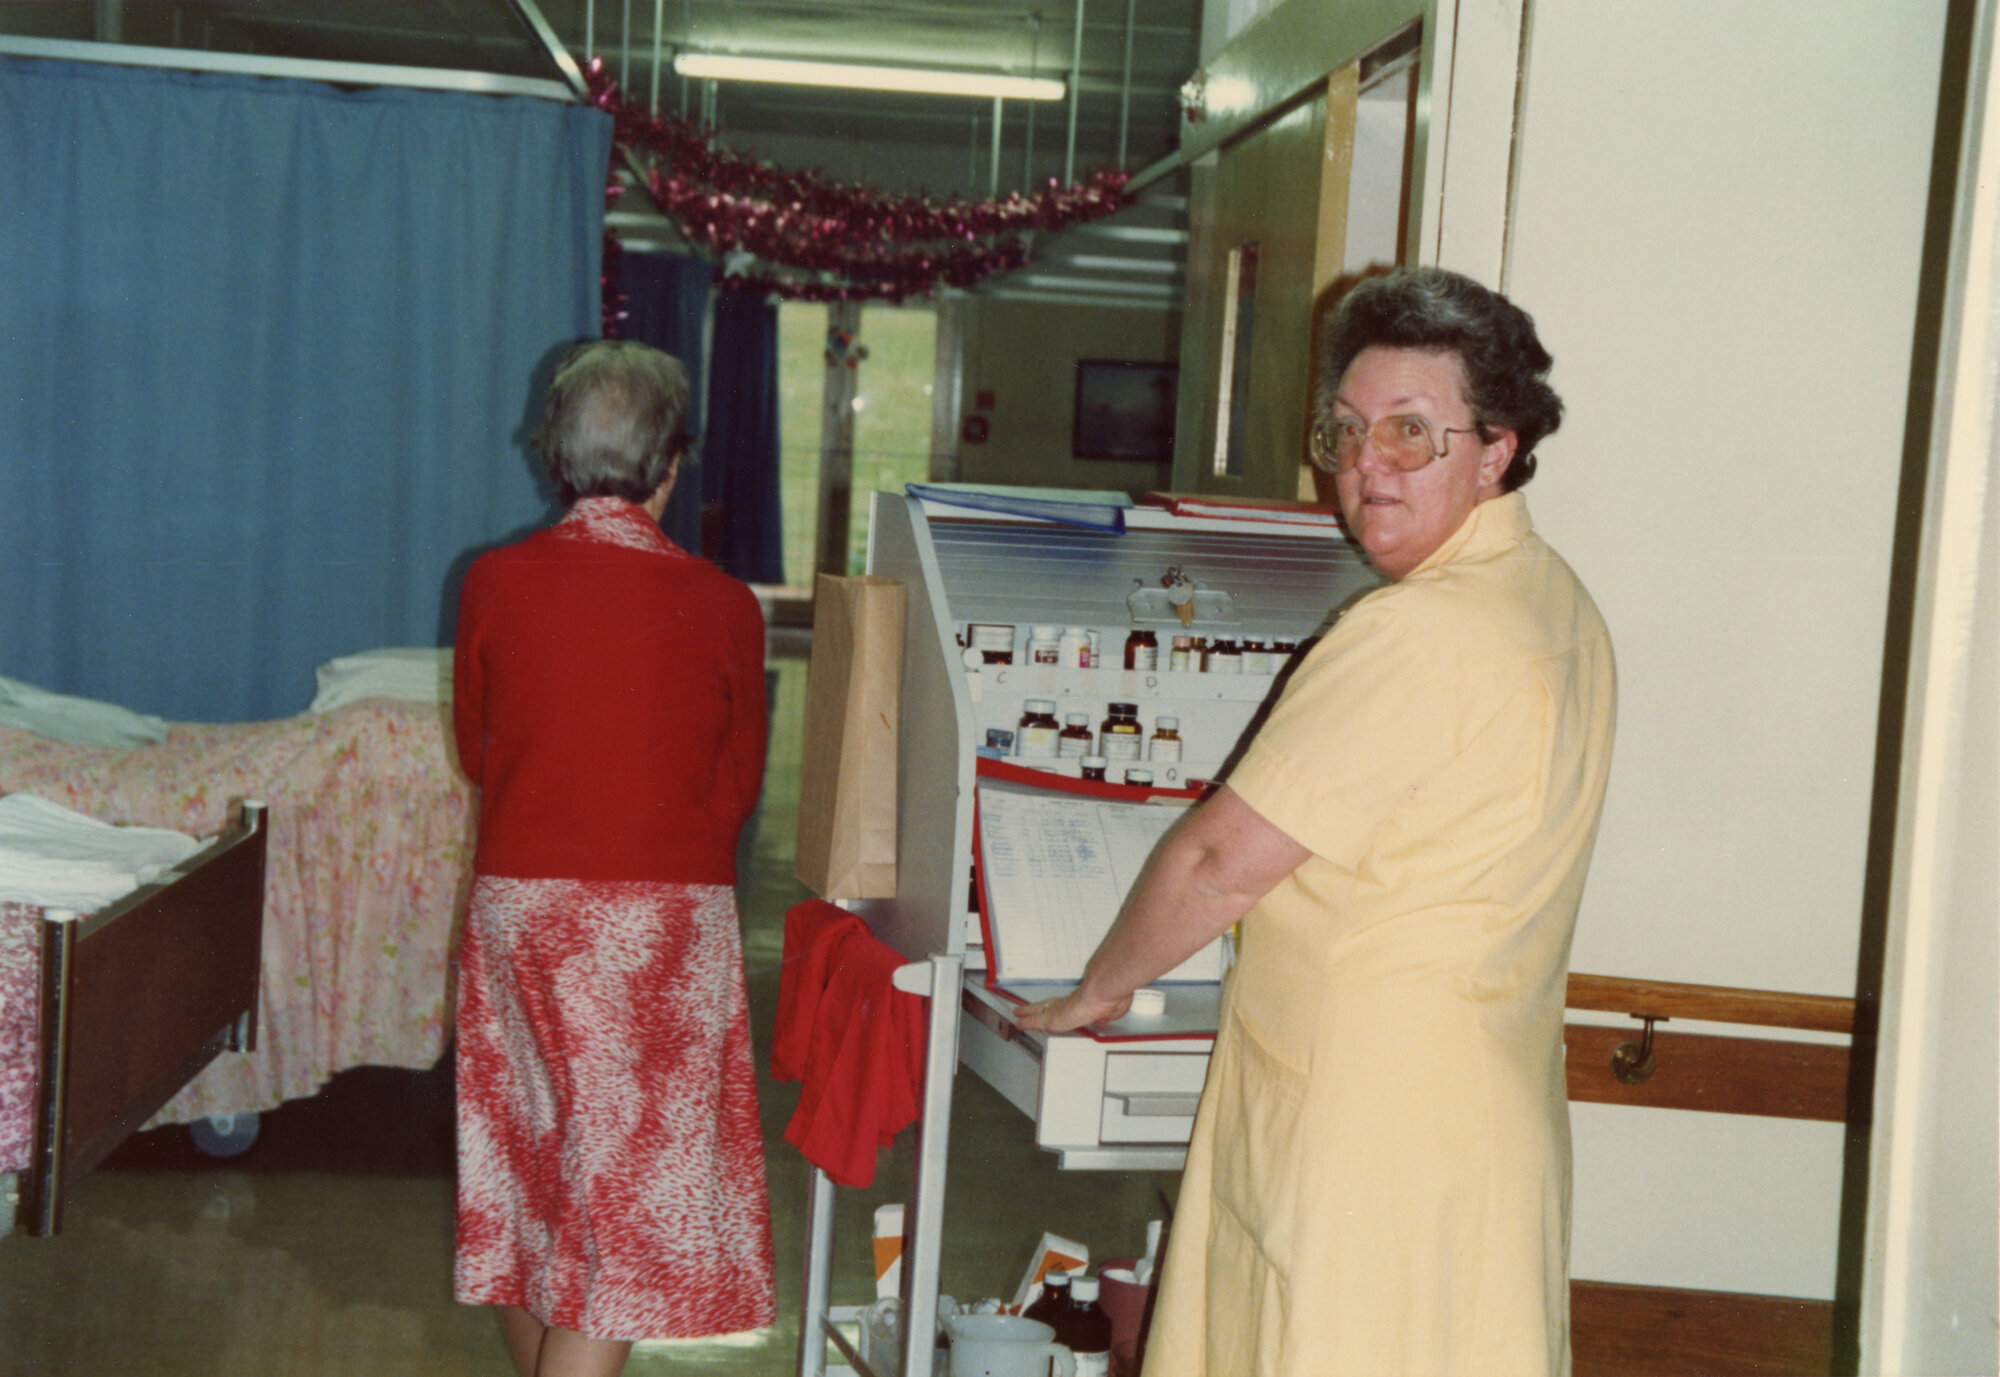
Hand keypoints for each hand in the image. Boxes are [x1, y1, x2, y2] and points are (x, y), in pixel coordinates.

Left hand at [1012, 986, 1132, 1032]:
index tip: (1051, 1006)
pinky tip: (1018, 1023)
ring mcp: (1060, 1009)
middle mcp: (1068, 1003)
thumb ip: (1109, 1012)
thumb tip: (1109, 1014)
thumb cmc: (1112, 996)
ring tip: (1018, 1013)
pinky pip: (1036, 1021)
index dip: (1056, 1005)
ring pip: (1039, 1011)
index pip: (1065, 1004)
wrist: (1103, 991)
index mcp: (1082, 1001)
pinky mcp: (1054, 1018)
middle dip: (1037, 1007)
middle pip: (1048, 1005)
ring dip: (1028, 1012)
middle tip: (1026, 1008)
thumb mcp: (1115, 1008)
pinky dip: (1027, 1022)